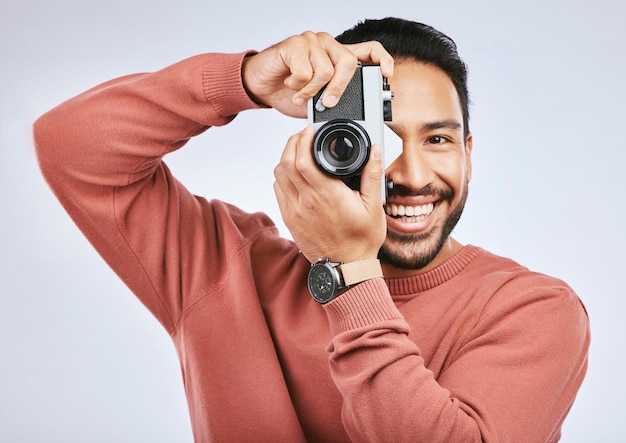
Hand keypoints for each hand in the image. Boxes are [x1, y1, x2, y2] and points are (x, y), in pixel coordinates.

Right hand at [242, 31, 393, 117]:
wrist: (260, 86)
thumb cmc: (289, 91)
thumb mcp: (319, 101)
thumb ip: (336, 99)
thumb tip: (355, 114)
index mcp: (338, 56)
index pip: (369, 49)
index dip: (382, 59)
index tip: (387, 74)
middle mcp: (328, 44)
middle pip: (347, 63)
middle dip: (339, 89)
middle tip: (327, 104)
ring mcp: (311, 41)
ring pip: (325, 70)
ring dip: (311, 91)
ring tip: (300, 95)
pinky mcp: (294, 44)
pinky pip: (305, 71)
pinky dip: (297, 86)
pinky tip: (289, 84)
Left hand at [273, 126, 386, 263]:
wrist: (346, 267)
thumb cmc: (362, 239)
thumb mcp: (374, 206)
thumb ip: (373, 175)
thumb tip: (375, 150)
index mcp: (328, 195)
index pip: (303, 159)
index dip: (303, 139)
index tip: (310, 130)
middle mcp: (306, 202)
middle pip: (285, 162)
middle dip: (292, 143)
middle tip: (303, 136)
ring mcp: (294, 211)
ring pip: (278, 175)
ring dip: (286, 158)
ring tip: (300, 152)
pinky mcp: (289, 219)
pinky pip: (278, 190)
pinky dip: (283, 176)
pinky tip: (296, 174)